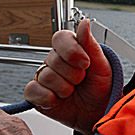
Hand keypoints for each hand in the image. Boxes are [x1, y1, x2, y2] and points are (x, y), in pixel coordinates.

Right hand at [23, 18, 112, 134]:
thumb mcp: (102, 64)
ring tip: (72, 91)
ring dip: (64, 87)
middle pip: (53, 59)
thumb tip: (84, 23)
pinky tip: (58, 99)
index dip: (71, 51)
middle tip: (81, 80)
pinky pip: (32, 90)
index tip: (86, 63)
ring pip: (45, 75)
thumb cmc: (101, 86)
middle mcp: (55, 61)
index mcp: (70, 49)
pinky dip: (47, 96)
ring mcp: (45, 78)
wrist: (99, 112)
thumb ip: (90, 44)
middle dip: (72, 74)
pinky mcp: (37, 95)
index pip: (60, 38)